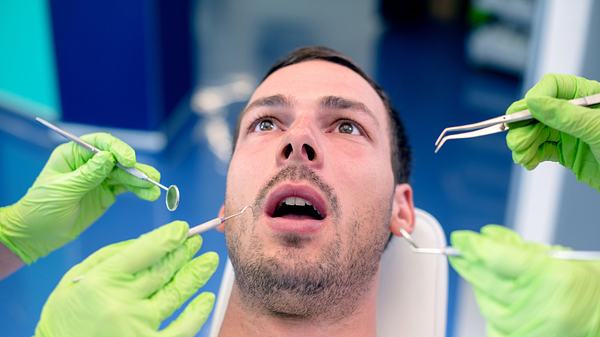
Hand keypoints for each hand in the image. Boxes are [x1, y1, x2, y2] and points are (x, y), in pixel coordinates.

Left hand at [0, 132, 160, 263]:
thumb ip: (87, 175)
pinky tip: (151, 194)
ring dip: (142, 180)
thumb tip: (108, 157)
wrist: (37, 236)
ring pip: (126, 174)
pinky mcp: (107, 194)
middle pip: (118, 159)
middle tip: (150, 178)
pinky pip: (127, 188)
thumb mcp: (63, 191)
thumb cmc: (41, 210)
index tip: (128, 160)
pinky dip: (140, 191)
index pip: (99, 143)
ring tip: (156, 188)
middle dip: (135, 168)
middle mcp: (89, 163)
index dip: (116, 148)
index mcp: (73, 155)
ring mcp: (99, 179)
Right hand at [34, 220, 218, 336]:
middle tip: (197, 241)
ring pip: (176, 294)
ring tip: (209, 260)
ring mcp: (137, 325)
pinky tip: (207, 299)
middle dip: (184, 252)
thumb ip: (111, 256)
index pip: (145, 251)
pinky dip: (197, 314)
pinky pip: (181, 329)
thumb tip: (148, 241)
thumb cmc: (65, 314)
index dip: (169, 237)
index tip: (183, 229)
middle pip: (164, 270)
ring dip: (196, 274)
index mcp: (103, 280)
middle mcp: (122, 301)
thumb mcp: (77, 276)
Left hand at [449, 225, 599, 336]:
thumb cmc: (587, 286)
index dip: (474, 246)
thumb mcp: (556, 256)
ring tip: (487, 276)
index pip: (499, 258)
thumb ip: (518, 247)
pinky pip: (492, 325)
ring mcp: (532, 328)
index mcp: (553, 278)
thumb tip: (486, 236)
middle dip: (470, 263)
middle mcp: (542, 306)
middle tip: (460, 252)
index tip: (460, 239)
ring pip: (485, 303)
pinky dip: (491, 309)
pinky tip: (496, 299)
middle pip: (487, 280)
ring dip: (480, 287)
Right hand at [506, 74, 599, 190]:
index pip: (554, 87)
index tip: (524, 113)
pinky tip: (528, 162)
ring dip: (523, 144)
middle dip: (523, 126)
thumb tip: (534, 102)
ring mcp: (572, 133)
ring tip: (521, 156)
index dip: (536, 98)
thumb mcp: (598, 129)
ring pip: (536, 132)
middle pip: (538, 111)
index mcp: (590, 96)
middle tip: (516, 143)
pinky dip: (531, 156)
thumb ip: (566, 115)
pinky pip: (542, 150)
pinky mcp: (568, 153)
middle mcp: (578, 113)